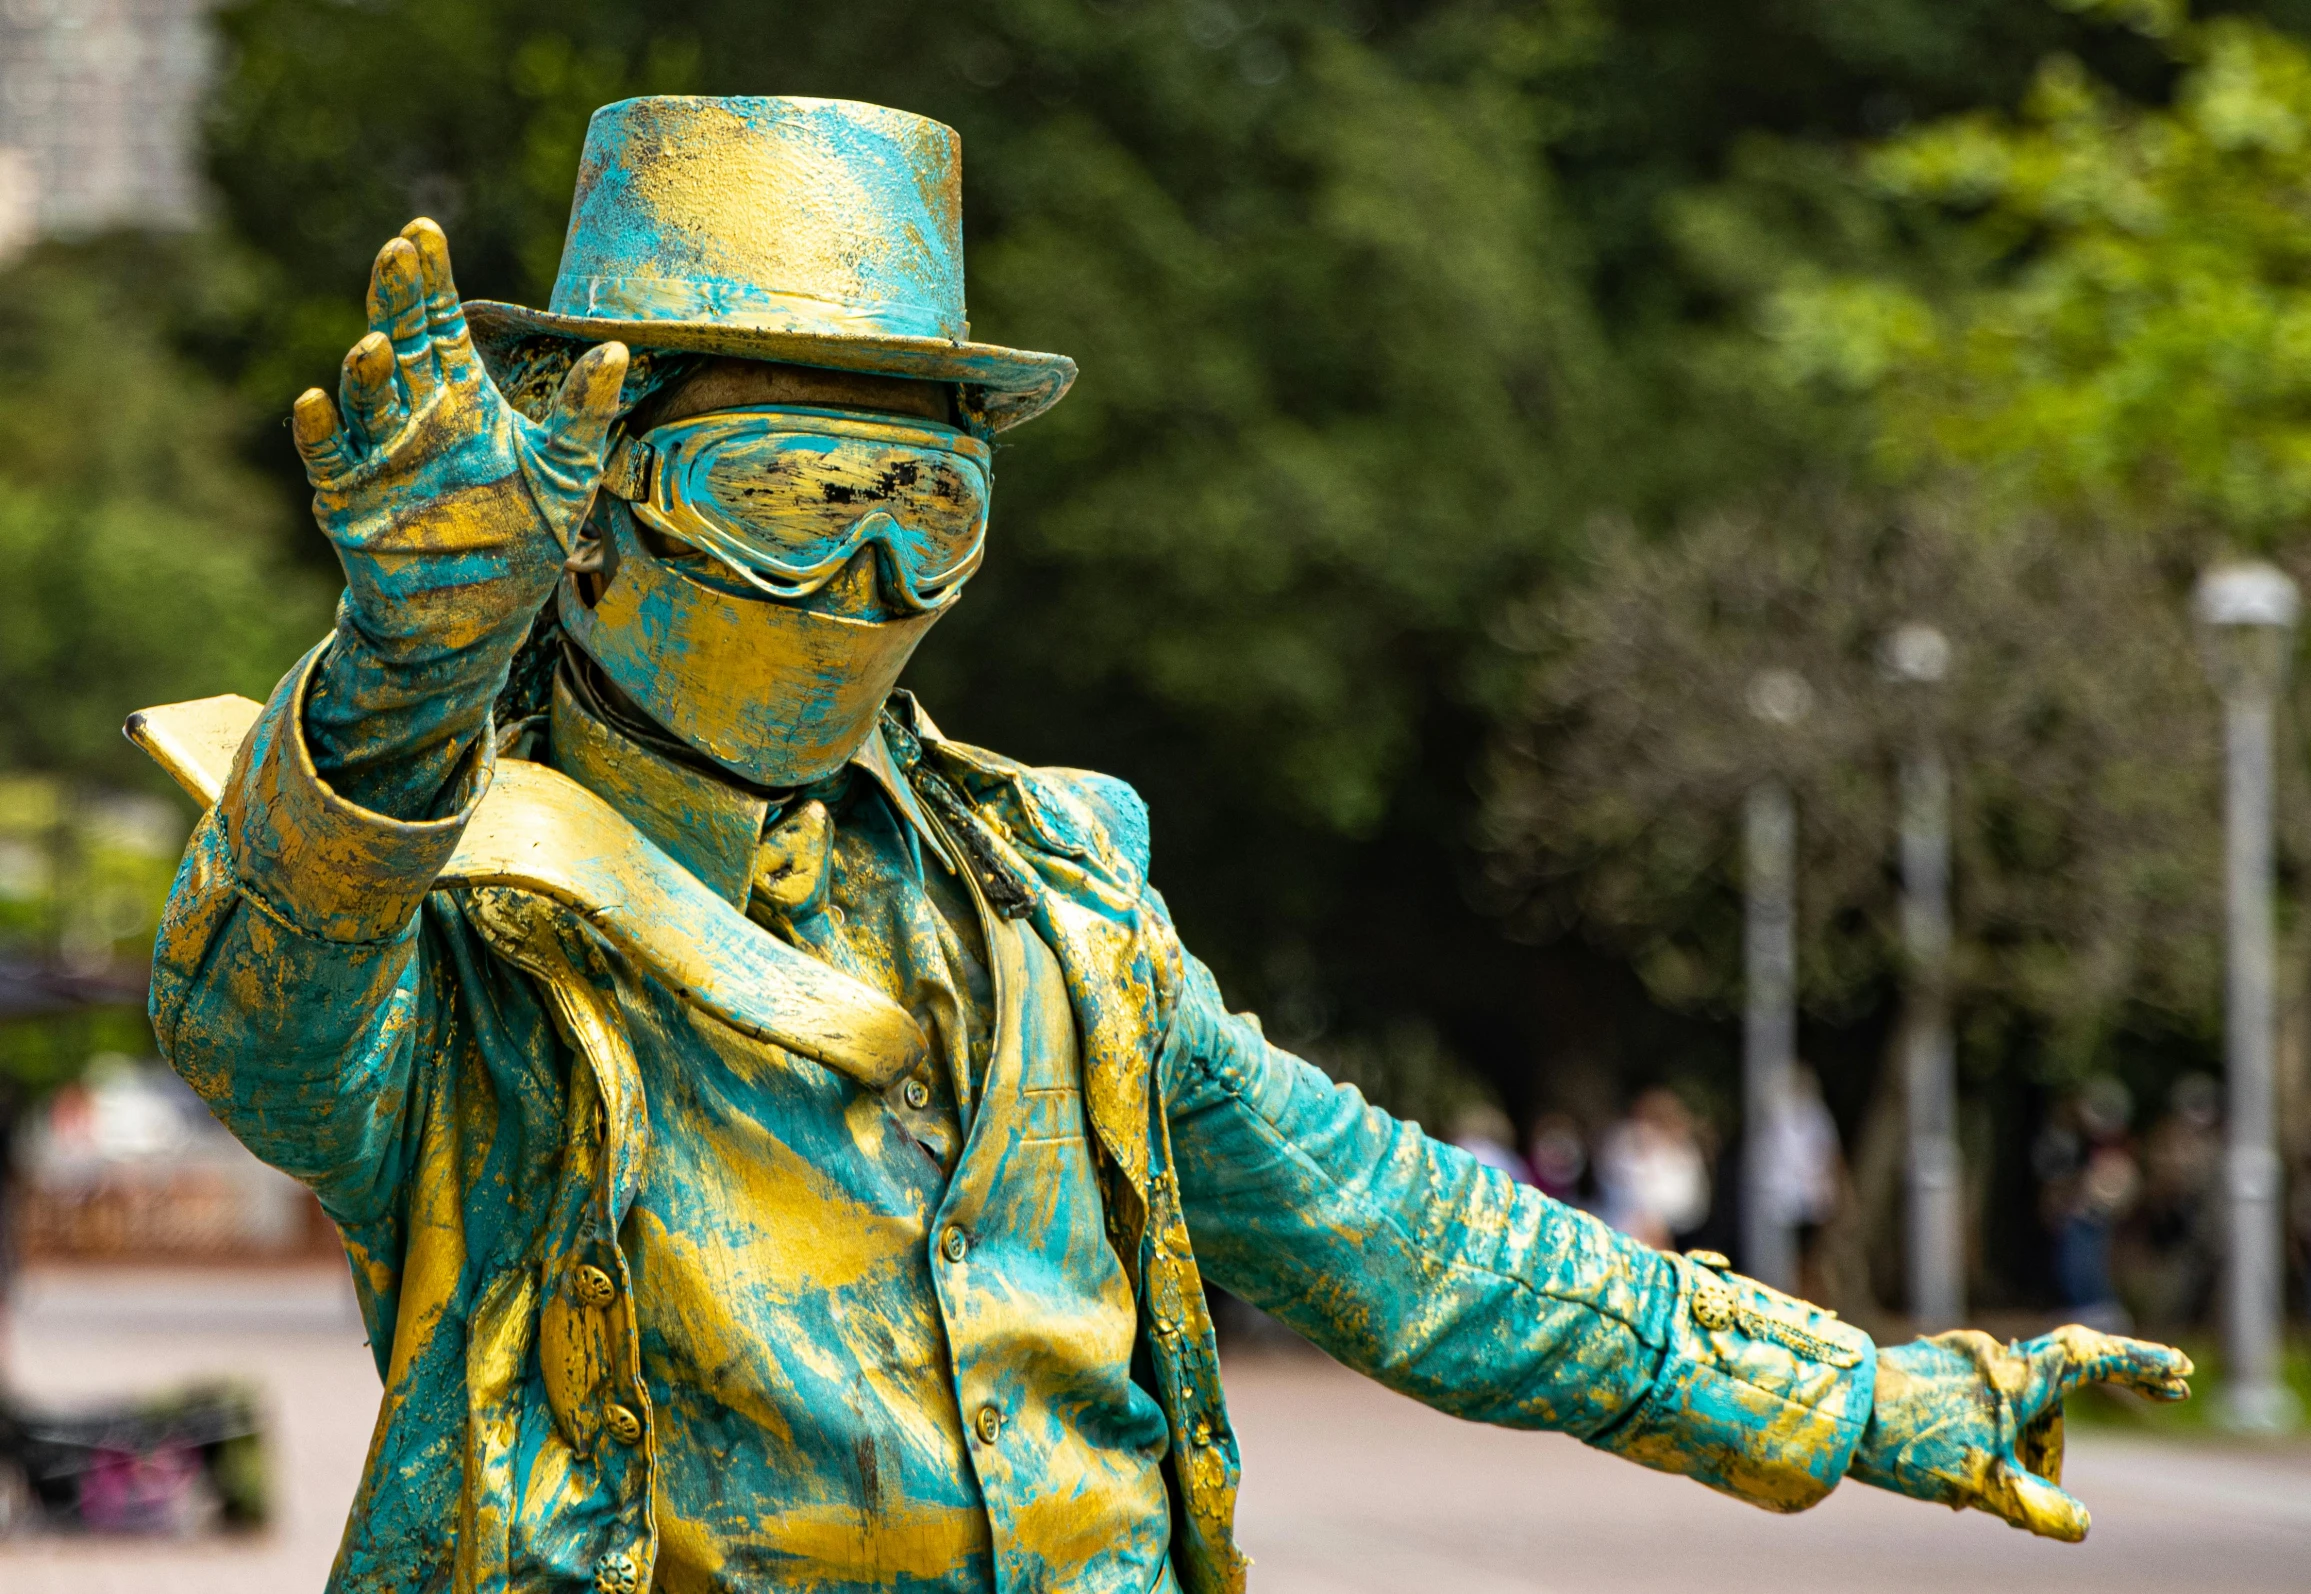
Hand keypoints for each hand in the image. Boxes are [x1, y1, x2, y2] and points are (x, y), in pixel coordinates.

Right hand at [291, 218, 627, 658]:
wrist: (480, 617)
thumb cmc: (524, 537)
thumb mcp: (567, 471)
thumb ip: (583, 411)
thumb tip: (618, 347)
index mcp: (461, 396)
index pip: (440, 322)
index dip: (430, 277)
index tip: (423, 229)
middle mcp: (414, 414)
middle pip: (398, 341)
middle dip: (396, 298)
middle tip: (398, 253)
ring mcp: (377, 453)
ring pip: (364, 397)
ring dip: (366, 368)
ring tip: (378, 342)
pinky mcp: (348, 497)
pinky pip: (327, 457)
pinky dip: (317, 432)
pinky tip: (313, 402)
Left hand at [1849, 1324, 2190, 1539]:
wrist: (1833, 1408)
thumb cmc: (1910, 1439)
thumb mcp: (1985, 1483)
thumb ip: (2039, 1506)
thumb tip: (2081, 1527)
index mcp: (2017, 1374)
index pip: (2094, 1359)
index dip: (2140, 1365)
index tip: (2180, 1371)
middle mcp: (1992, 1356)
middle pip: (2051, 1401)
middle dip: (2050, 1446)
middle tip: (2032, 1486)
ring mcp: (1959, 1359)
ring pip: (2011, 1409)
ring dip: (2010, 1450)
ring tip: (1966, 1488)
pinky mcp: (1931, 1369)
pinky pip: (1977, 1407)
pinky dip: (1982, 1441)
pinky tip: (1948, 1473)